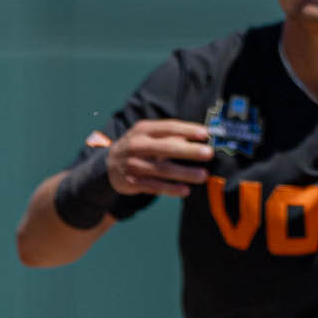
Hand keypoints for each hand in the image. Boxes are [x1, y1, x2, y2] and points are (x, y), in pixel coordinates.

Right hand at [98, 120, 212, 197]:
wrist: (108, 166)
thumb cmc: (138, 147)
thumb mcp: (148, 135)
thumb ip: (170, 135)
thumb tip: (200, 135)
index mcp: (143, 130)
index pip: (168, 127)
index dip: (187, 130)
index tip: (206, 133)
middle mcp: (137, 145)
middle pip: (166, 147)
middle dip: (188, 150)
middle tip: (209, 153)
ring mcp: (133, 165)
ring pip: (162, 170)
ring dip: (184, 173)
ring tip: (203, 175)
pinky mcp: (132, 182)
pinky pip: (154, 186)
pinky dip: (171, 189)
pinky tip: (185, 190)